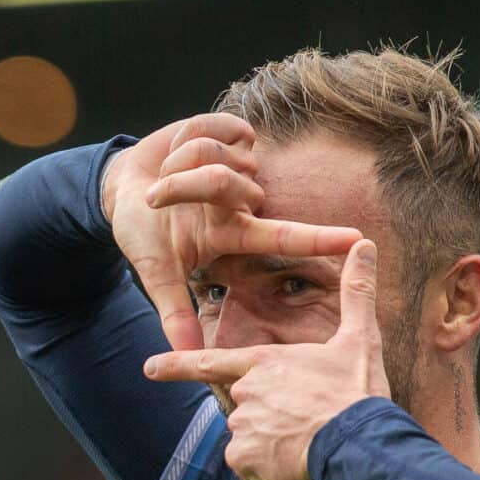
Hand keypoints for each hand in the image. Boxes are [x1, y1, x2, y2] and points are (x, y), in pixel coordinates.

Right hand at [102, 113, 360, 350]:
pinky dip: (186, 135)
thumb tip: (183, 352)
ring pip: (212, 153)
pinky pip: (214, 126)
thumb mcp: (156, 273)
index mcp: (233, 232)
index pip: (283, 236)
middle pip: (222, 181)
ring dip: (178, 162)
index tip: (356, 241)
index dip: (319, 239)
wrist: (123, 190)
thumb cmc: (144, 232)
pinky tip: (178, 151)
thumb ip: (174, 311)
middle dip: (182, 183)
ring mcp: (240, 164)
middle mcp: (244, 199)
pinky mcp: (230, 132)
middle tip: (158, 197)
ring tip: (167, 175)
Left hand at [143, 239, 389, 479]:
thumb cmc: (356, 392)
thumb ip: (356, 293)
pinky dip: (268, 471)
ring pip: (248, 439)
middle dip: (270, 419)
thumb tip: (365, 245)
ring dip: (271, 446)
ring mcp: (241, 425)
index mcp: (264, 362)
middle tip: (306, 421)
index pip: (210, 362)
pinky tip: (294, 463)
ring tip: (305, 441)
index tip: (148, 369)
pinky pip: (249, 468)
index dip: (177, 365)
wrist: (358, 444)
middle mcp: (245, 391)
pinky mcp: (243, 459)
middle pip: (246, 408)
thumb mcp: (359, 338)